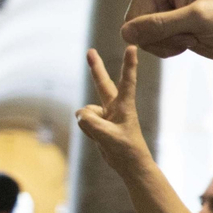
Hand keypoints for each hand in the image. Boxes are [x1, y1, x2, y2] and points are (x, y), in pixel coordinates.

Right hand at [53, 0, 212, 65]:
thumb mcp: (197, 20)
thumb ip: (160, 25)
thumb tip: (126, 33)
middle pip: (132, 16)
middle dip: (158, 31)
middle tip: (190, 29)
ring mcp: (158, 11)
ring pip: (136, 35)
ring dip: (164, 43)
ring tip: (192, 35)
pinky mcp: (162, 30)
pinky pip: (147, 46)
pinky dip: (167, 50)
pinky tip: (189, 43)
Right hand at [75, 48, 152, 174]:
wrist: (130, 165)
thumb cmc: (126, 150)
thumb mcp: (106, 136)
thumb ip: (89, 122)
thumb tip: (80, 113)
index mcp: (125, 106)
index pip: (127, 81)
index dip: (129, 64)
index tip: (132, 47)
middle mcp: (115, 106)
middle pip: (103, 83)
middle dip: (95, 68)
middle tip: (90, 51)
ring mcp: (106, 114)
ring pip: (86, 113)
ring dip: (89, 125)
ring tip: (106, 137)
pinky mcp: (99, 123)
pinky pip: (84, 123)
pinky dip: (88, 131)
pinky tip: (100, 139)